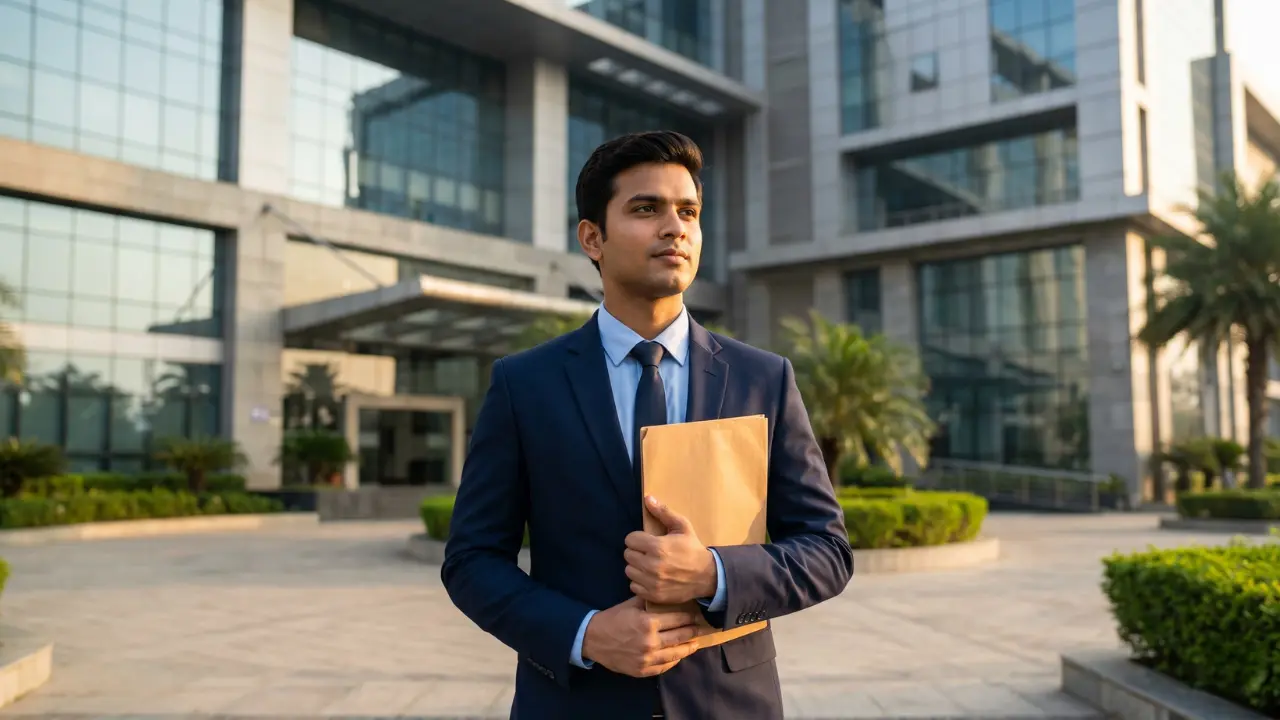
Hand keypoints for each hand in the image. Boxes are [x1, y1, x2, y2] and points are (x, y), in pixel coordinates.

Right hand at [581, 596, 700, 676]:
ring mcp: (647, 659)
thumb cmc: (613, 618)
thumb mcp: (631, 604)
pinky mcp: (642, 670)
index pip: (677, 619)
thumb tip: (667, 595)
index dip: (688, 616)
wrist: (593, 639)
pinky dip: (673, 661)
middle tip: (700, 628)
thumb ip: (650, 601)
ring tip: (695, 643)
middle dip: (692, 631)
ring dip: (688, 648)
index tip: (695, 614)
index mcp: (648, 623)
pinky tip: (679, 656)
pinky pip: (664, 667)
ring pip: (675, 654)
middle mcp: (650, 642)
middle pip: (680, 636)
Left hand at [624, 495, 717, 604]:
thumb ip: (664, 512)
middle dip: (636, 552)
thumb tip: (648, 498)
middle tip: (648, 552)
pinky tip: (650, 577)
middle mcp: (652, 565)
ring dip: (637, 567)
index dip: (637, 538)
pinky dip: (639, 582)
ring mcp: (652, 582)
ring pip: (629, 571)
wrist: (706, 576)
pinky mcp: (653, 595)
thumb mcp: (682, 527)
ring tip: (648, 564)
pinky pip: (633, 586)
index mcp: (658, 546)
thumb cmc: (692, 549)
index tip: (646, 540)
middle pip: (628, 555)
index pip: (630, 540)